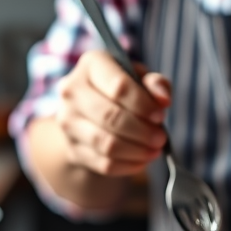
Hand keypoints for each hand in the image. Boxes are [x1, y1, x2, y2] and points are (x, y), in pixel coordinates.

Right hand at [56, 51, 170, 177]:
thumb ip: (156, 83)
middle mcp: (71, 91)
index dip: (143, 104)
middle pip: (110, 117)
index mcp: (91, 64)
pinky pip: (103, 164)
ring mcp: (67, 122)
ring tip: (154, 150)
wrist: (88, 112)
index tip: (160, 115)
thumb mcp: (140, 78)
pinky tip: (142, 160)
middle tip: (161, 137)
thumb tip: (163, 99)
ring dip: (137, 150)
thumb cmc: (120, 90)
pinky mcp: (72, 149)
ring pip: (106, 143)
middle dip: (142, 131)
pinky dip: (128, 165)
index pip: (118, 87)